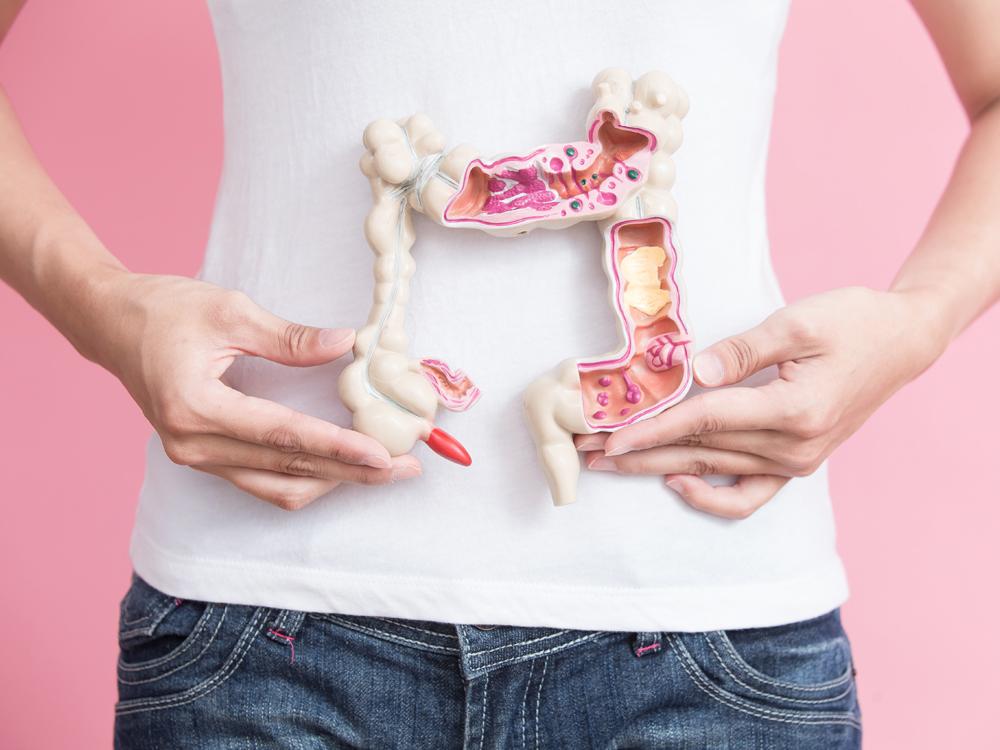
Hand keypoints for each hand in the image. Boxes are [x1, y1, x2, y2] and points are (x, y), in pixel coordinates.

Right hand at [88, 272, 419, 509]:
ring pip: (276, 486)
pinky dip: (303, 477)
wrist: (109, 323)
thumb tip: (346, 344)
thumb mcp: (230, 310)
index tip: (382, 453)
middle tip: (404, 467)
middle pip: (287, 470)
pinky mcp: (202, 456)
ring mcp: (194, 456)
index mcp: (196, 406)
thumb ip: (290, 337)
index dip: (337, 447)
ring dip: (332, 481)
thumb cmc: (164, 309)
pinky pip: (259, 481)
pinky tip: (339, 467)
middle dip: (351, 472)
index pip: (282, 436)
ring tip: (382, 471)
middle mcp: (193, 444)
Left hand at [575, 287, 943, 518]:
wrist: (903, 342)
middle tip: (587, 453)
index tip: (609, 437)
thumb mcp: (800, 322)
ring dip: (657, 468)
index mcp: (795, 410)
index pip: (706, 421)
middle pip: (699, 452)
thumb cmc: (854, 322)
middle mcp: (794, 447)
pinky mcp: (798, 462)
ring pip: (712, 470)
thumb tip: (694, 373)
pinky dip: (711, 496)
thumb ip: (743, 350)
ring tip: (611, 464)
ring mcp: (797, 462)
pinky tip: (677, 482)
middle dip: (637, 453)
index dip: (654, 429)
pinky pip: (749, 495)